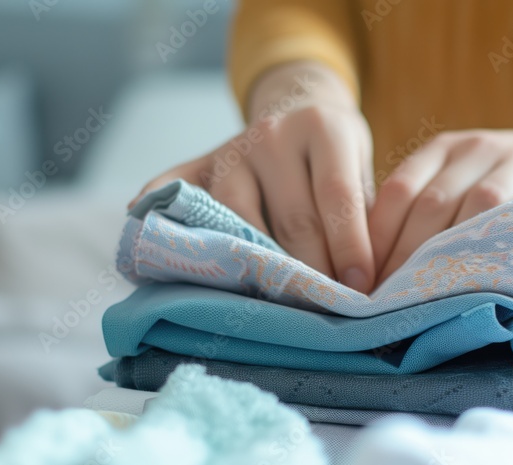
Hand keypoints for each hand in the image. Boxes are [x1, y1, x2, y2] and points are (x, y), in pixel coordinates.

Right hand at [130, 62, 376, 292]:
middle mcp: (272, 135)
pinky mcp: (197, 164)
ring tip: (276, 303)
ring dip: (258, 268)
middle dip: (311, 271)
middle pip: (291, 219)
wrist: (297, 107)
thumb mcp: (363, 168)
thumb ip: (364, 215)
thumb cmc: (337, 156)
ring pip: (239, 221)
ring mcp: (230, 151)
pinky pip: (170, 191)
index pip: (337, 196)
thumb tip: (364, 281)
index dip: (349, 246)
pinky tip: (148, 251)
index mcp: (322, 128)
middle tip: (324, 309)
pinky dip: (158, 217)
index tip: (359, 287)